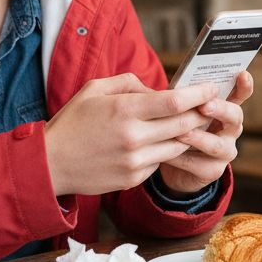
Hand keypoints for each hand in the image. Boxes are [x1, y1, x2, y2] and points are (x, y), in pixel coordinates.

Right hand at [44, 73, 219, 195]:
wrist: (50, 165)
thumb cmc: (72, 122)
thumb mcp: (94, 89)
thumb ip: (129, 83)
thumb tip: (157, 89)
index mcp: (124, 110)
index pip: (175, 102)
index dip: (198, 94)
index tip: (212, 88)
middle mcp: (133, 137)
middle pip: (184, 124)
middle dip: (201, 113)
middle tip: (208, 105)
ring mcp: (135, 161)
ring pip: (178, 146)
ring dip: (186, 134)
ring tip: (187, 123)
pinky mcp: (133, 179)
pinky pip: (160, 162)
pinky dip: (164, 151)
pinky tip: (156, 143)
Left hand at [157, 71, 252, 196]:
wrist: (174, 165)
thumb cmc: (178, 127)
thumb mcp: (179, 109)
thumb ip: (179, 97)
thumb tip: (163, 88)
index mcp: (224, 109)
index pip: (240, 94)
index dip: (244, 85)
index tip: (242, 74)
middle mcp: (230, 129)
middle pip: (235, 116)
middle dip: (220, 109)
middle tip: (204, 106)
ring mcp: (225, 151)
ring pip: (217, 145)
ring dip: (198, 138)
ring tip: (181, 134)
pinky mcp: (213, 171)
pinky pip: (198, 164)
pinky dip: (181, 158)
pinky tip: (167, 154)